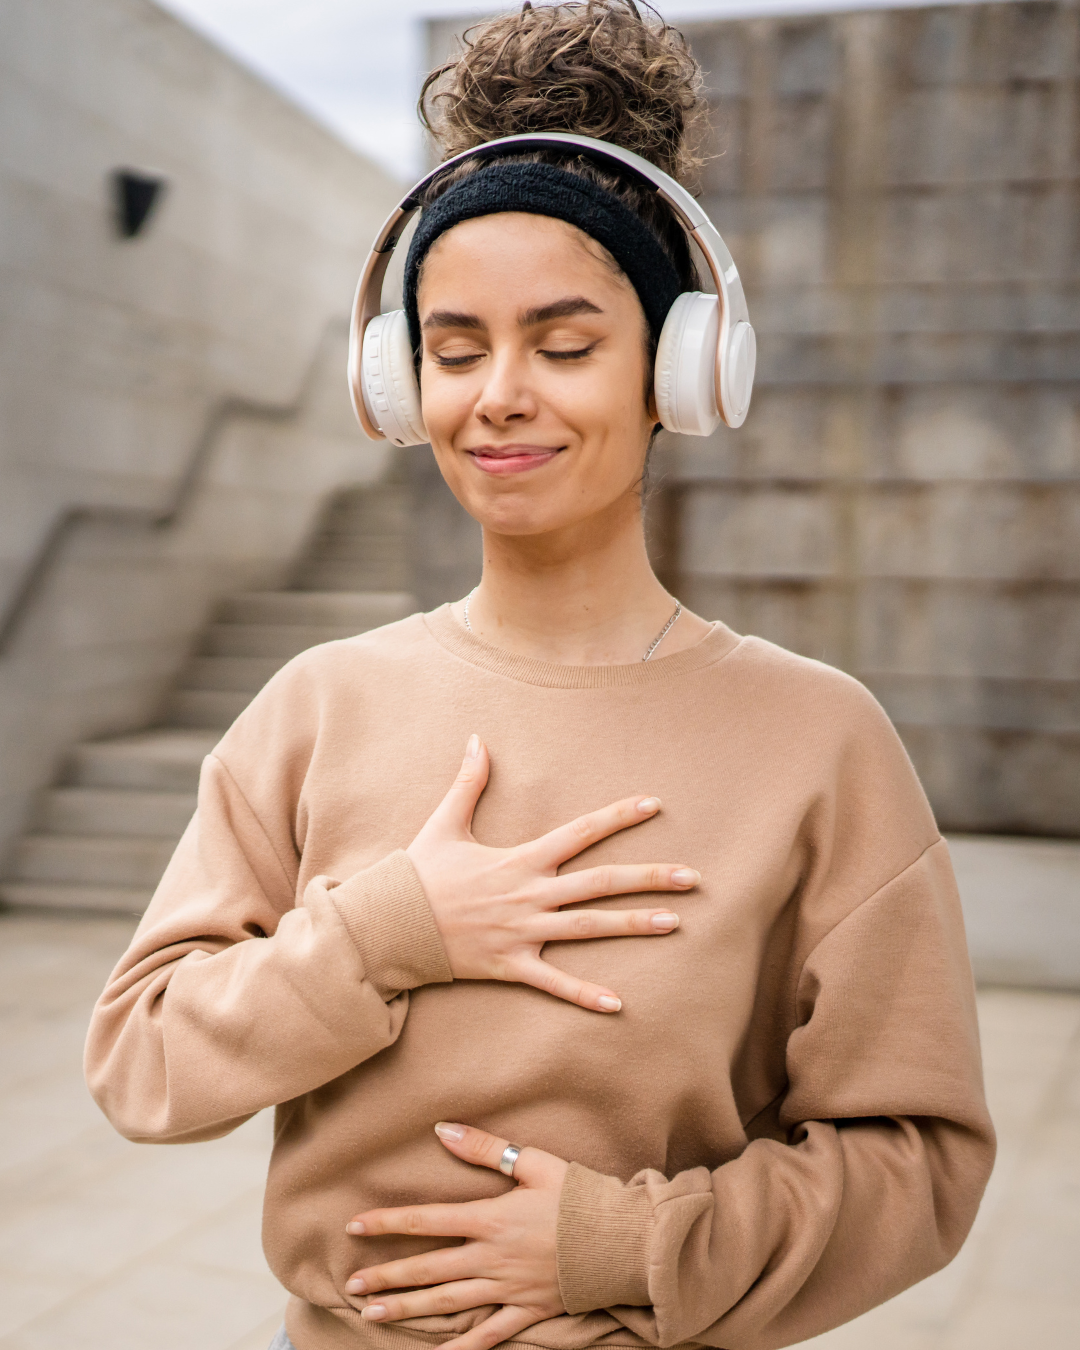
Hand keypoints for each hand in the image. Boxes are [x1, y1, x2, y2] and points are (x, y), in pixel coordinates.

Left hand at [345, 1123, 567, 1349]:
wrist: (622, 1239)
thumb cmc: (579, 1196)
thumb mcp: (533, 1162)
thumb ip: (484, 1148)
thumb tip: (441, 1129)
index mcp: (491, 1218)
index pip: (427, 1220)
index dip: (388, 1223)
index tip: (354, 1226)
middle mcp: (492, 1257)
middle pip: (429, 1268)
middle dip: (388, 1277)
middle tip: (352, 1286)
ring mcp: (508, 1288)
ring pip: (449, 1302)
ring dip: (409, 1309)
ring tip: (373, 1315)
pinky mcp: (528, 1310)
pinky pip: (489, 1334)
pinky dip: (462, 1347)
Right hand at [407, 735, 698, 1012]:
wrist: (389, 925)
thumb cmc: (418, 874)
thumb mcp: (444, 823)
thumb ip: (468, 783)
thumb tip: (477, 739)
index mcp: (520, 859)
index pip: (580, 831)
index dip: (619, 816)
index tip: (654, 804)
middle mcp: (530, 894)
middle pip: (601, 883)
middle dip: (650, 878)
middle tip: (693, 877)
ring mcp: (523, 932)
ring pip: (589, 928)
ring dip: (635, 926)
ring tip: (677, 923)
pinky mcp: (511, 965)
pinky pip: (554, 983)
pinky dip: (584, 994)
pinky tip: (619, 1003)